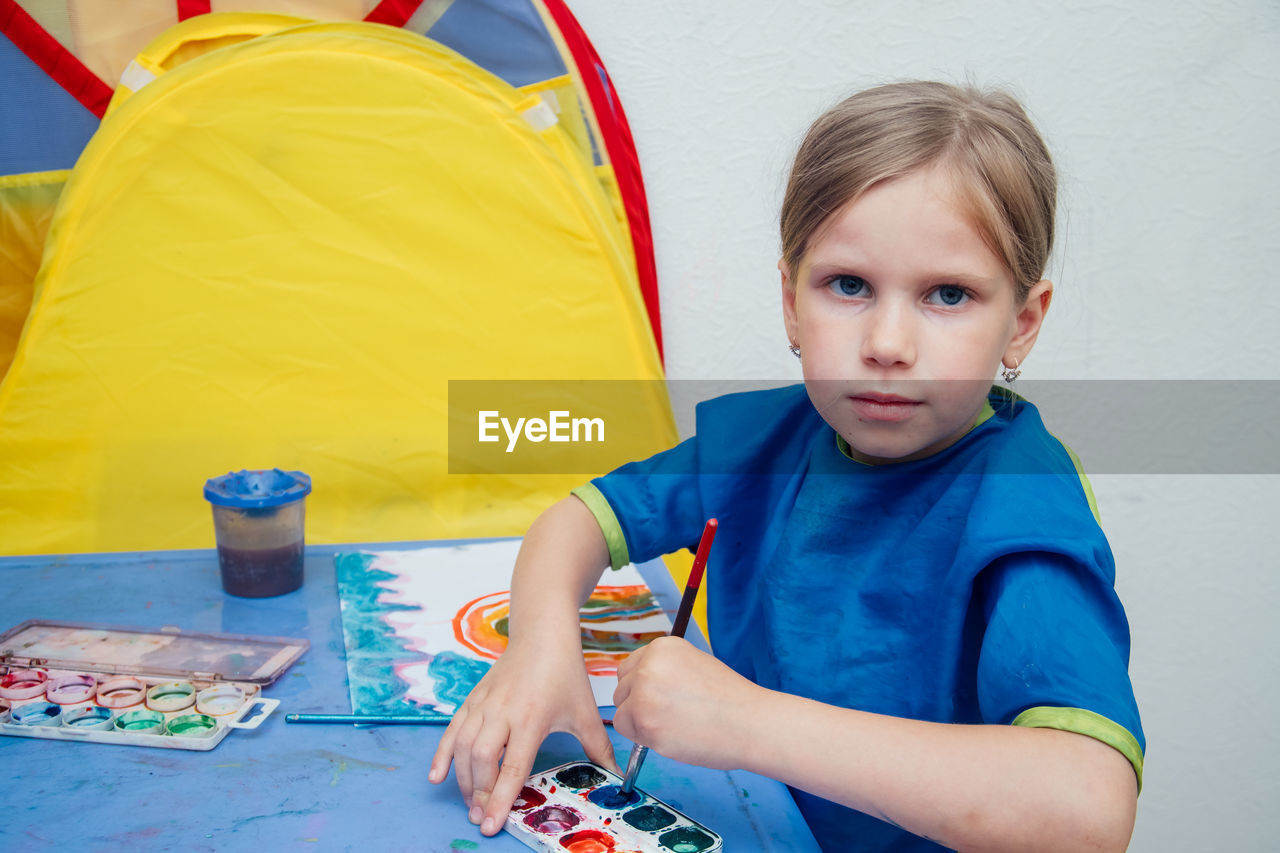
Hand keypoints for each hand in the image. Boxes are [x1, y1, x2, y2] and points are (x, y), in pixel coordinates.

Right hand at [429, 637, 617, 835]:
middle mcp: (503, 712)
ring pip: (464, 746)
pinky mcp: (473, 698)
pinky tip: (438, 775)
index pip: (513, 767)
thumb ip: (599, 748)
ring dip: (462, 778)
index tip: (490, 825)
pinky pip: (453, 730)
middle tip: (480, 816)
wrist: (542, 634)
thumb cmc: (564, 672)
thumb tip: (618, 777)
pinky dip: (443, 754)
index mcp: (531, 719)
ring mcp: (484, 704)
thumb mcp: (586, 712)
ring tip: (469, 802)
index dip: (500, 799)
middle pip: (483, 760)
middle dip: (478, 792)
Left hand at [611, 636, 759, 770]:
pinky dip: (645, 739)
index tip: (661, 699)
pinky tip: (673, 736)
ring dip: (641, 724)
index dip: (643, 688)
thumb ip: (664, 670)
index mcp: (663, 647)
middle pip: (621, 689)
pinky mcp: (644, 722)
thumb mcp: (694, 665)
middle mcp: (649, 665)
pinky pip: (629, 733)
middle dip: (638, 705)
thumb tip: (639, 685)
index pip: (631, 667)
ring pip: (622, 712)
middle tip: (670, 716)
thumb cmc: (729, 700)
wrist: (750, 723)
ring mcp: (644, 693)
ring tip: (675, 726)